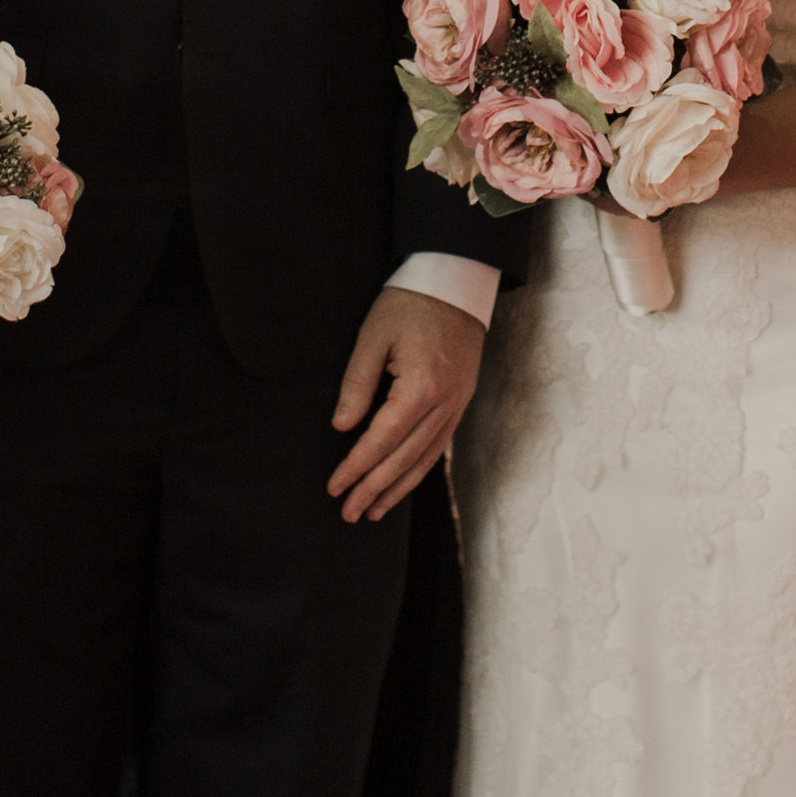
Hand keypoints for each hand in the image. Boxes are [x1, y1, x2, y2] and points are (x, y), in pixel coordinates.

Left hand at [329, 285, 484, 521]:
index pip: (382, 439)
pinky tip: (401, 482)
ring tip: (373, 511)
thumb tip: (342, 427)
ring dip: (397, 488)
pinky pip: (438, 445)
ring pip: (425, 458)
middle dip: (374, 488)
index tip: (335, 487)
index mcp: (420, 387)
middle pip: (404, 458)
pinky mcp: (460, 402)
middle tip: (349, 512)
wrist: (455, 284)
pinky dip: (418, 469)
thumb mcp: (373, 336)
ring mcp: (456, 405)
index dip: (356, 467)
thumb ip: (356, 384)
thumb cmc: (408, 304)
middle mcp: (444, 403)